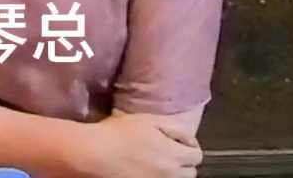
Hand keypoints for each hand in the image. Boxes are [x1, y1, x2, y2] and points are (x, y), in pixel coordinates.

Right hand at [70, 111, 201, 177]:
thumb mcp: (150, 120)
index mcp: (174, 155)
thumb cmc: (120, 132)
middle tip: (169, 152)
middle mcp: (170, 175)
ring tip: (157, 162)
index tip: (178, 142)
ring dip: (174, 173)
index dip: (190, 147)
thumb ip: (175, 128)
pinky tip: (147, 169)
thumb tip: (190, 139)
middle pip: (191, 173)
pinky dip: (159, 177)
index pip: (197, 156)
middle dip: (184, 162)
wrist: (95, 153)